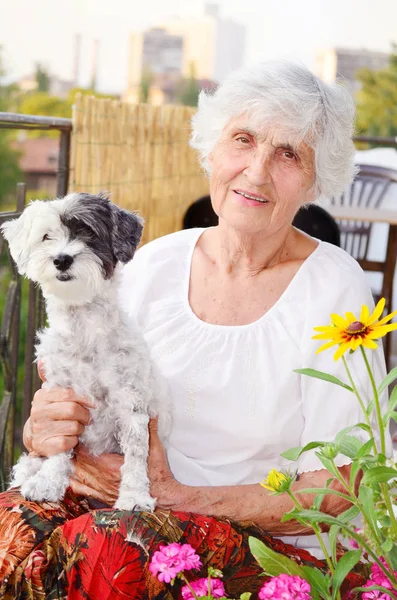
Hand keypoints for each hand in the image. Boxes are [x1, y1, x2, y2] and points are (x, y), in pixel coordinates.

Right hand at [24, 361, 94, 456]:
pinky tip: (71, 439)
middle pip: (73, 410)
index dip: (86, 398)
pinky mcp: (44, 445)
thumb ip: (54, 378)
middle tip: (87, 418)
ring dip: (80, 429)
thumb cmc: (53, 412)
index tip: (96, 403)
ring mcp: (40, 429)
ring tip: (77, 428)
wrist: (36, 437)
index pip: (70, 393)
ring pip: (74, 427)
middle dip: (85, 415)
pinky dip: (74, 442)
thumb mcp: (54, 394)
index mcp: (42, 396)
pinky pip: (68, 442)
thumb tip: (43, 360)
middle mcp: (38, 411)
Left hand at [69, 419, 185, 508]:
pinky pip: (81, 490)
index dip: (79, 442)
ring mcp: (101, 490)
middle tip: (71, 440)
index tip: (80, 432)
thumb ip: (150, 430)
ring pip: (76, 477)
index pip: (86, 453)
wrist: (161, 501)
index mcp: (111, 466)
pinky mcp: (103, 498)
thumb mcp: (155, 450)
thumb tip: (150, 413)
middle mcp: (102, 479)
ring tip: (69, 454)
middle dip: (72, 452)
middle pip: (77, 464)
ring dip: (71, 465)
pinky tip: (72, 474)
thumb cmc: (157, 476)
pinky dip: (73, 481)